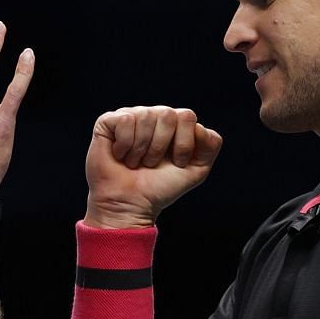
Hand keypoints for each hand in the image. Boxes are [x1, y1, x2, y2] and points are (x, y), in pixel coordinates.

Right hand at [84, 105, 222, 228]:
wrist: (130, 205)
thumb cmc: (159, 188)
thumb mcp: (196, 171)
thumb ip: (210, 145)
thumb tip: (199, 126)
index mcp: (174, 125)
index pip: (187, 116)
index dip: (183, 143)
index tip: (176, 163)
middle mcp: (153, 117)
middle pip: (167, 114)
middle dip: (161, 146)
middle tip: (151, 164)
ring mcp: (131, 117)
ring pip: (145, 116)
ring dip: (142, 148)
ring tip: (135, 162)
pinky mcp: (108, 122)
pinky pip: (125, 120)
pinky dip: (125, 144)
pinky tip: (120, 155)